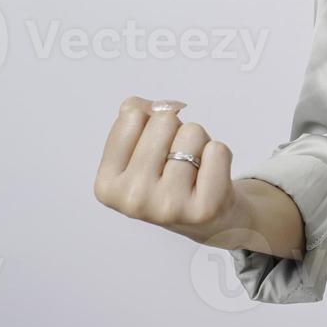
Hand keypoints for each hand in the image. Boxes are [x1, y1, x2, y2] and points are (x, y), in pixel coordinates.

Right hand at [93, 96, 244, 243]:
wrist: (209, 220)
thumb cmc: (170, 177)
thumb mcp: (138, 150)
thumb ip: (134, 118)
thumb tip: (151, 105)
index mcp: (107, 185)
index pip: (132, 115)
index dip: (150, 121)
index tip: (153, 147)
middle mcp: (133, 200)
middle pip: (164, 120)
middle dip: (176, 130)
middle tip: (178, 159)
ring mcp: (168, 207)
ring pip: (192, 132)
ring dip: (199, 143)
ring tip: (194, 169)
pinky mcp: (205, 208)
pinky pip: (218, 149)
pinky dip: (219, 154)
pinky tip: (210, 178)